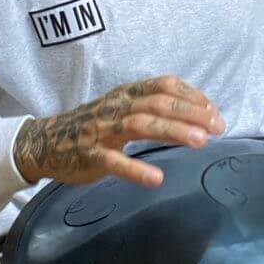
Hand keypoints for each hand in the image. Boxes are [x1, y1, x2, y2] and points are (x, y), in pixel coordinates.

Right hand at [13, 74, 225, 187]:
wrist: (45, 142)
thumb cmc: (92, 126)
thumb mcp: (121, 108)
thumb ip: (152, 108)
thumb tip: (196, 115)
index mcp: (126, 94)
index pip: (164, 85)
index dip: (192, 95)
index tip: (214, 111)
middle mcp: (116, 107)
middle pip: (157, 103)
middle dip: (191, 113)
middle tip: (218, 127)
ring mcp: (102, 131)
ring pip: (141, 125)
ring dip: (173, 131)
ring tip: (200, 143)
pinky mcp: (91, 156)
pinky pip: (114, 161)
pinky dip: (136, 169)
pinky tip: (156, 178)